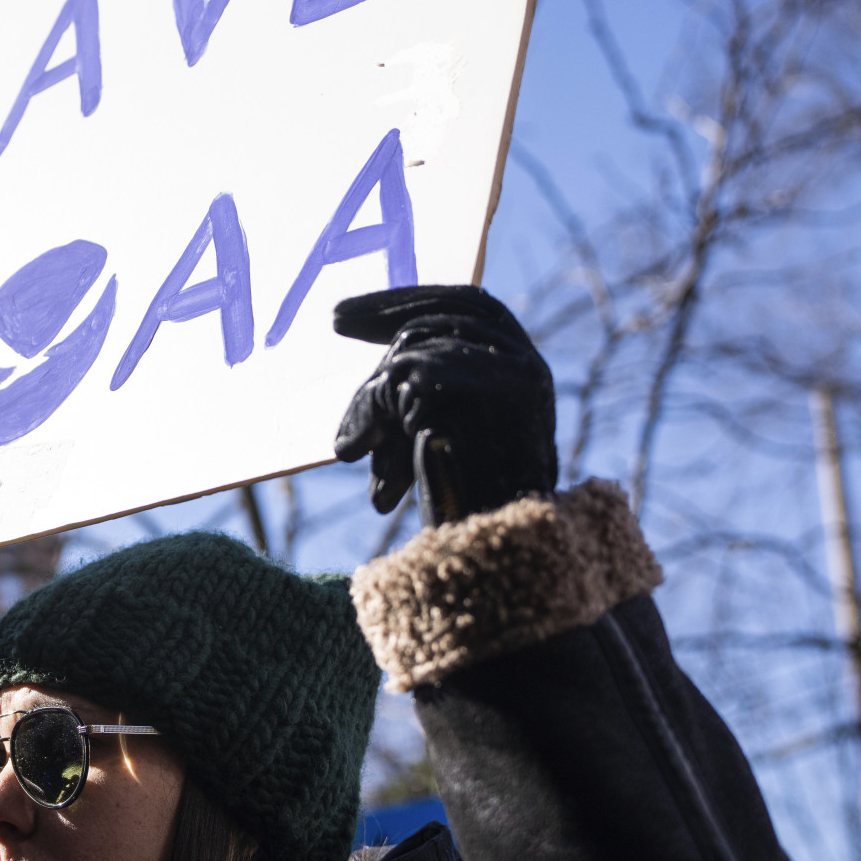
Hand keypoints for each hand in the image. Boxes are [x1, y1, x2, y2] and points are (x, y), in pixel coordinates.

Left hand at [332, 286, 556, 523]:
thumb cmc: (472, 514)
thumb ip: (424, 406)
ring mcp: (506, 374)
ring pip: (412, 351)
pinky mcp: (477, 390)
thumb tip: (372, 394)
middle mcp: (524, 365)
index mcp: (525, 372)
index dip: (414, 300)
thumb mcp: (446, 444)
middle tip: (335, 319)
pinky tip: (377, 469)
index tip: (365, 311)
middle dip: (383, 313)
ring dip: (375, 404)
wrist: (500, 560)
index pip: (471, 307)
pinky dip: (372, 417)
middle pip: (440, 315)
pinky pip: (400, 378)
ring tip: (363, 456)